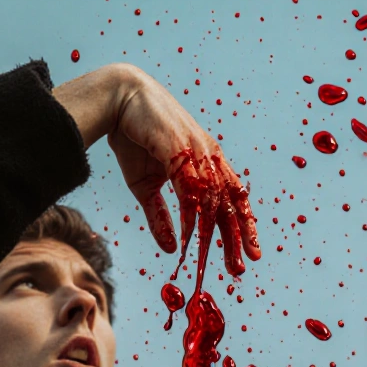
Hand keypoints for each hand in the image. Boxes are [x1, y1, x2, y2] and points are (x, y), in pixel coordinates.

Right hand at [108, 65, 260, 275]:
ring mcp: (196, 151)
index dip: (243, 226)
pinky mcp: (178, 148)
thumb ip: (161, 216)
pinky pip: (190, 188)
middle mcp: (209, 156)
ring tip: (223, 259)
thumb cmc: (134, 139)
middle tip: (242, 266)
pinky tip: (190, 237)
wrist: (118, 99)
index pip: (233, 198)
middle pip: (230, 203)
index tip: (249, 253)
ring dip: (219, 232)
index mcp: (208, 162)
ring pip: (215, 199)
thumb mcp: (146, 186)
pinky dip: (191, 215)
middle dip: (237, 237)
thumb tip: (172, 249)